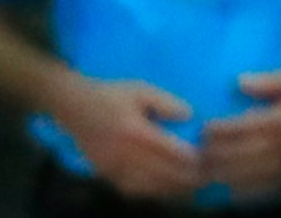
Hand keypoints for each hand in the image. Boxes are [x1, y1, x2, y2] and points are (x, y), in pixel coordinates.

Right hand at [47, 75, 202, 200]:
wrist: (72, 107)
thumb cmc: (109, 95)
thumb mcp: (139, 89)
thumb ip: (166, 102)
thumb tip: (190, 116)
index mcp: (136, 131)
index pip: (175, 154)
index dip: (196, 160)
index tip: (208, 158)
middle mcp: (127, 154)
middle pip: (168, 175)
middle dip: (191, 178)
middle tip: (207, 175)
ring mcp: (116, 169)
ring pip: (155, 188)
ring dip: (176, 188)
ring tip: (191, 184)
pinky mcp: (108, 176)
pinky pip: (138, 191)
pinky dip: (155, 191)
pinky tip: (166, 186)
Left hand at [198, 69, 280, 198]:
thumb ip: (267, 82)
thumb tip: (237, 82)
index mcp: (278, 122)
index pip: (236, 130)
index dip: (214, 132)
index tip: (201, 130)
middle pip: (235, 158)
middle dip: (212, 157)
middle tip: (194, 154)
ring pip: (246, 179)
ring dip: (223, 177)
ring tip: (205, 173)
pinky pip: (265, 194)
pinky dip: (244, 193)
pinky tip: (231, 189)